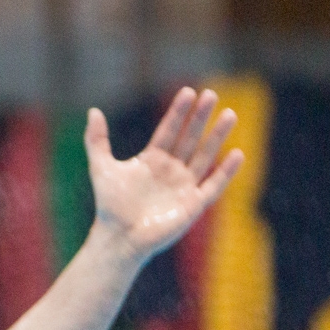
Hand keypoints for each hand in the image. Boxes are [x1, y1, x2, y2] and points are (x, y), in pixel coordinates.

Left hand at [86, 86, 244, 263]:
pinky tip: (236, 153)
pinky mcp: (193, 204)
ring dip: (217, 136)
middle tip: (212, 94)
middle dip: (200, 117)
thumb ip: (97, 140)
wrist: (118, 238)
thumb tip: (93, 110)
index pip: (168, 130)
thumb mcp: (101, 168)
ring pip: (205, 156)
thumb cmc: (109, 206)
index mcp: (152, 160)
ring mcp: (183, 186)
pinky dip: (226, 171)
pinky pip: (213, 185)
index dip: (178, 112)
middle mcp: (171, 170)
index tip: (188, 92)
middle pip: (189, 138)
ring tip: (230, 114)